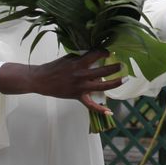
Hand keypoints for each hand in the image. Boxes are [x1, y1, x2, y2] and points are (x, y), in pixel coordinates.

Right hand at [0, 50, 122, 114]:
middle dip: (115, 68)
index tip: (109, 53)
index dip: (105, 52)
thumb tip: (96, 55)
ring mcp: (80, 87)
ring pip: (101, 87)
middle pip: (103, 72)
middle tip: (123, 65)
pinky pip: (90, 105)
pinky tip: (109, 111)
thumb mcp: (69, 57)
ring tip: (124, 79)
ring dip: (114, 83)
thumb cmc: (55, 66)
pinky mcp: (77, 96)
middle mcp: (81, 75)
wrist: (41, 79)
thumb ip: (83, 57)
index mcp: (79, 63)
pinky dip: (99, 109)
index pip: (96, 55)